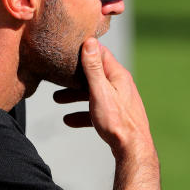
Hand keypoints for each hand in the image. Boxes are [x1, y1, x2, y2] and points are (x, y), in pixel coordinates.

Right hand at [53, 38, 153, 156]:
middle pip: (94, 75)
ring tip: (57, 99)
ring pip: (93, 93)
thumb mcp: (100, 91)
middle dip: (75, 77)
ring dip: (75, 95)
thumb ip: (93, 68)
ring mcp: (119, 100)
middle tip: (57, 78)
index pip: (101, 53)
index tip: (68, 49)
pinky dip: (83, 113)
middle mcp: (120, 85)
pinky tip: (69, 120)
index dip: (85, 49)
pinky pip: (97, 110)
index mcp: (118, 75)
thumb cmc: (117, 120)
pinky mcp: (116, 115)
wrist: (132, 149)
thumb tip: (90, 41)